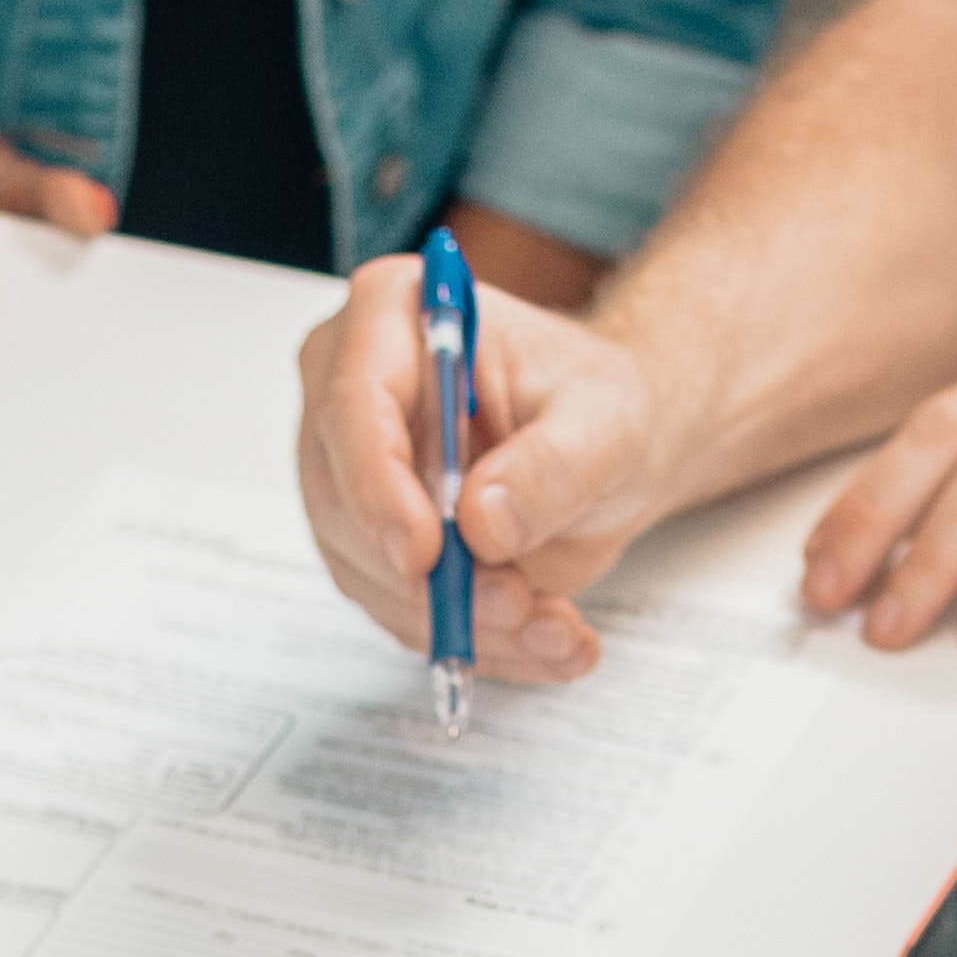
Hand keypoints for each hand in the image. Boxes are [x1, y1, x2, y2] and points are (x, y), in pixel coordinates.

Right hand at [292, 256, 676, 684]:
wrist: (613, 447)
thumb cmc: (601, 404)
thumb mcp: (606, 423)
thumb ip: (551, 467)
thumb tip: (484, 522)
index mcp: (394, 317)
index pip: (354, 406)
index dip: (378, 489)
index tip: (425, 554)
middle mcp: (350, 391)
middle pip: (343, 502)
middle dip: (430, 577)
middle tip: (516, 606)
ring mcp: (351, 471)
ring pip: (366, 572)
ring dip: (459, 620)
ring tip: (553, 628)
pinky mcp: (370, 540)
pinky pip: (398, 608)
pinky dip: (471, 640)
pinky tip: (544, 639)